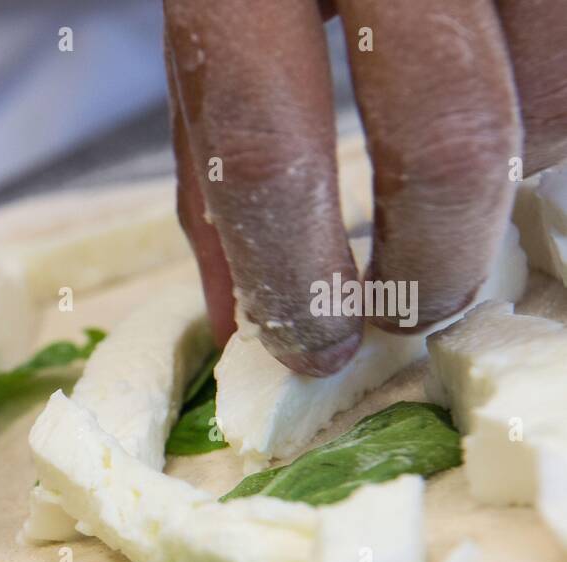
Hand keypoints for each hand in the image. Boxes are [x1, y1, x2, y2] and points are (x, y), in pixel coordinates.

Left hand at [164, 0, 566, 374]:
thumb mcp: (205, 37)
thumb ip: (213, 172)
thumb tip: (234, 324)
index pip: (269, 155)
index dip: (300, 279)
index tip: (319, 350)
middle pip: (445, 135)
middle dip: (440, 260)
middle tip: (418, 311)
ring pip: (559, 93)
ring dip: (530, 181)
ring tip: (482, 203)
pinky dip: (564, 113)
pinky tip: (529, 132)